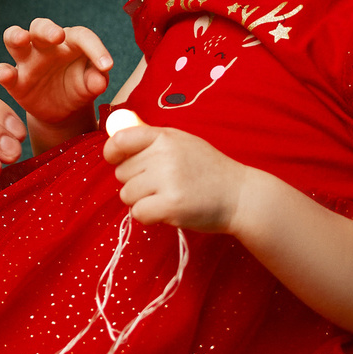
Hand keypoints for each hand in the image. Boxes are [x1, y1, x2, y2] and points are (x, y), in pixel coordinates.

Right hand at [0, 19, 112, 139]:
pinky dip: (2, 72)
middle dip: (47, 28)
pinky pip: (3, 72)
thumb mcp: (91, 85)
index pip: (81, 36)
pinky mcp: (14, 80)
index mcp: (70, 42)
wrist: (63, 111)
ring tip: (21, 38)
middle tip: (57, 36)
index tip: (107, 66)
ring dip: (15, 35)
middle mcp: (45, 46)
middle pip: (40, 26)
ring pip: (14, 39)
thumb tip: (99, 79)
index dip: (95, 48)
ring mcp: (27, 61)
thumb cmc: (80, 87)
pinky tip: (6, 74)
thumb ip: (96, 80)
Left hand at [104, 120, 246, 232]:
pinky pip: (138, 213)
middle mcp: (164, 155)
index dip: (112, 152)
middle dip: (135, 182)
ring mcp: (167, 180)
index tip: (115, 160)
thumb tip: (116, 138)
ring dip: (142, 201)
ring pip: (127, 195)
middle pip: (121, 172)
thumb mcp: (182, 143)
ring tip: (167, 197)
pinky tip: (167, 211)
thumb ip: (152, 140)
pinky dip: (149, 216)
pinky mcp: (171, 205)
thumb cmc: (208, 170)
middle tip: (161, 185)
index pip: (121, 139)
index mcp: (164, 137)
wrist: (241, 195)